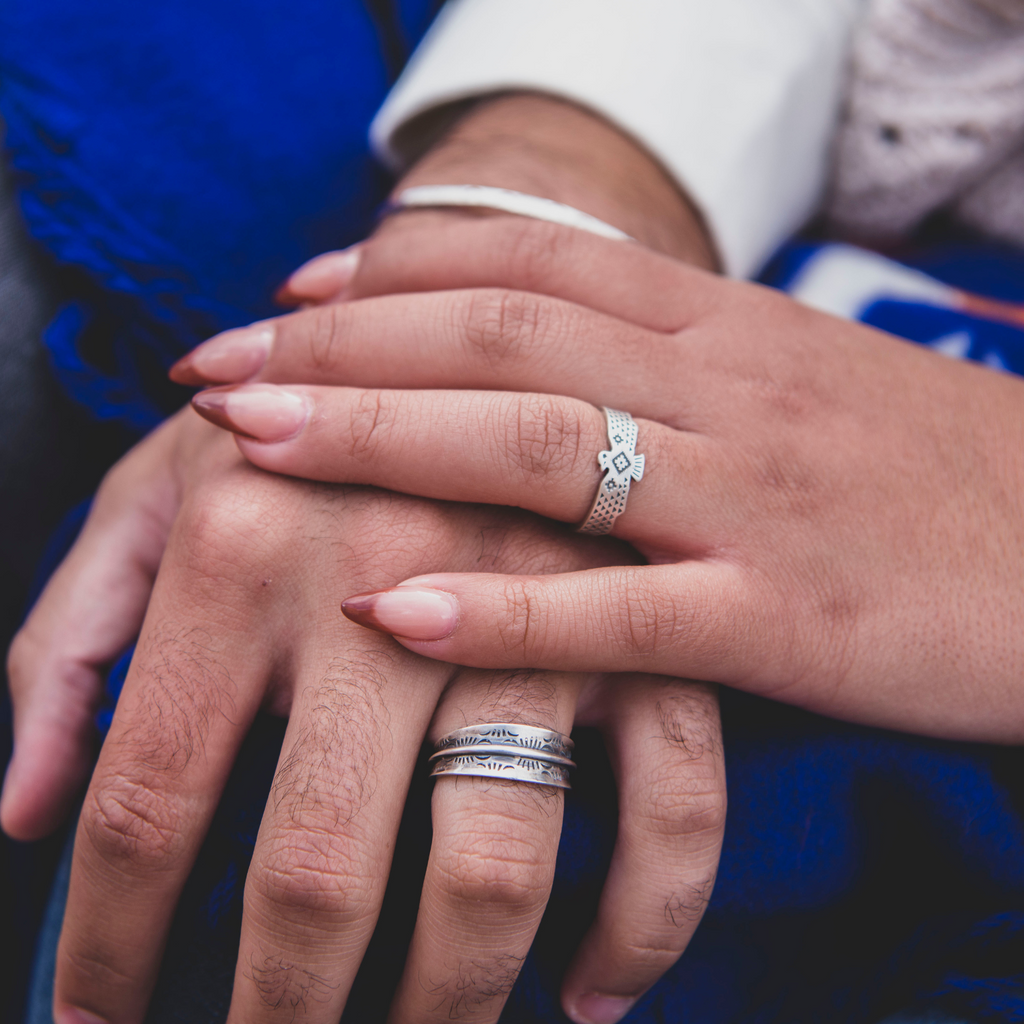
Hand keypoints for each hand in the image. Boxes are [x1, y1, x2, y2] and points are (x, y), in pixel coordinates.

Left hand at [6, 407, 723, 1023]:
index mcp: (242, 535)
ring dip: (448, 1000)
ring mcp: (539, 600)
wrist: (477, 323)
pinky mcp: (652, 621)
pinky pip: (673, 806)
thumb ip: (67, 635)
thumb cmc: (294, 421)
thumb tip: (22, 808)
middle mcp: (392, 570)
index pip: (143, 801)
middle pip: (316, 867)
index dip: (104, 947)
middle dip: (277, 1014)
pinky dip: (644, 920)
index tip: (99, 1022)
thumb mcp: (154, 489)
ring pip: (497, 862)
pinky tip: (595, 990)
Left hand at [187, 228, 1023, 742]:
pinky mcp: (787, 617)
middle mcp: (722, 391)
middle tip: (215, 370)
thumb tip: (541, 363)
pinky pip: (621, 610)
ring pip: (538, 445)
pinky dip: (500, 609)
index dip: (392, 270)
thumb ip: (669, 367)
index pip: (529, 263)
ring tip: (250, 447)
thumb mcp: (795, 386)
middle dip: (340, 348)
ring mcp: (752, 501)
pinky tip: (391, 609)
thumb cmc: (930, 476)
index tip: (286, 299)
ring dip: (380, 438)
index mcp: (722, 329)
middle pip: (499, 338)